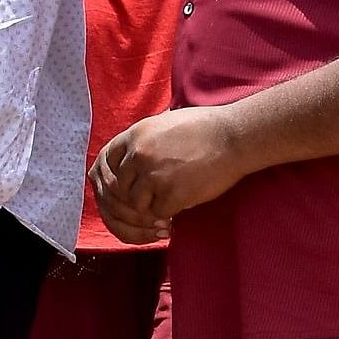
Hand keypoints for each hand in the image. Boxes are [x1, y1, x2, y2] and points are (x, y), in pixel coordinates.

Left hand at [95, 106, 248, 245]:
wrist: (235, 137)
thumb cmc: (205, 130)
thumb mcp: (163, 124)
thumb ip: (141, 142)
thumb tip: (125, 164)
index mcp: (135, 135)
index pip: (104, 164)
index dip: (110, 182)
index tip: (124, 191)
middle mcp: (139, 154)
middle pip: (119, 189)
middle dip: (133, 201)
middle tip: (149, 207)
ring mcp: (153, 174)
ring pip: (136, 205)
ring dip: (151, 209)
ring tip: (169, 205)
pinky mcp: (171, 192)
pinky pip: (158, 213)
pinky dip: (168, 214)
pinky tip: (180, 208)